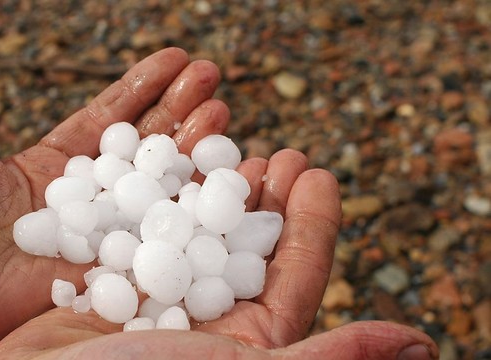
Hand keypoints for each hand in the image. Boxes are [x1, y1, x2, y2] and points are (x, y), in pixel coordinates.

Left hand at [0, 48, 232, 358]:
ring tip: (220, 108)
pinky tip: (220, 175)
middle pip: (139, 151)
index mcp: (43, 172)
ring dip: (191, 149)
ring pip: (155, 189)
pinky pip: (155, 241)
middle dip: (178, 111)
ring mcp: (93, 242)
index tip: (176, 59)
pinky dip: (189, 211)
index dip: (141, 89)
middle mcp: (77, 205)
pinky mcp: (101, 277)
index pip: (105, 122)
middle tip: (211, 77)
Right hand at [0, 150, 438, 358]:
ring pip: (197, 233)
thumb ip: (320, 358)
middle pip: (247, 248)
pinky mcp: (110, 283)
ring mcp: (155, 301)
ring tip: (228, 145)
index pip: (293, 277)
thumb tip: (419, 345)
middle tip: (279, 151)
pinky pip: (145, 228)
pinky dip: (159, 194)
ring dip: (215, 189)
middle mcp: (202, 322)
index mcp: (244, 345)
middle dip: (265, 198)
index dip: (311, 223)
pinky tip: (164, 164)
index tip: (316, 171)